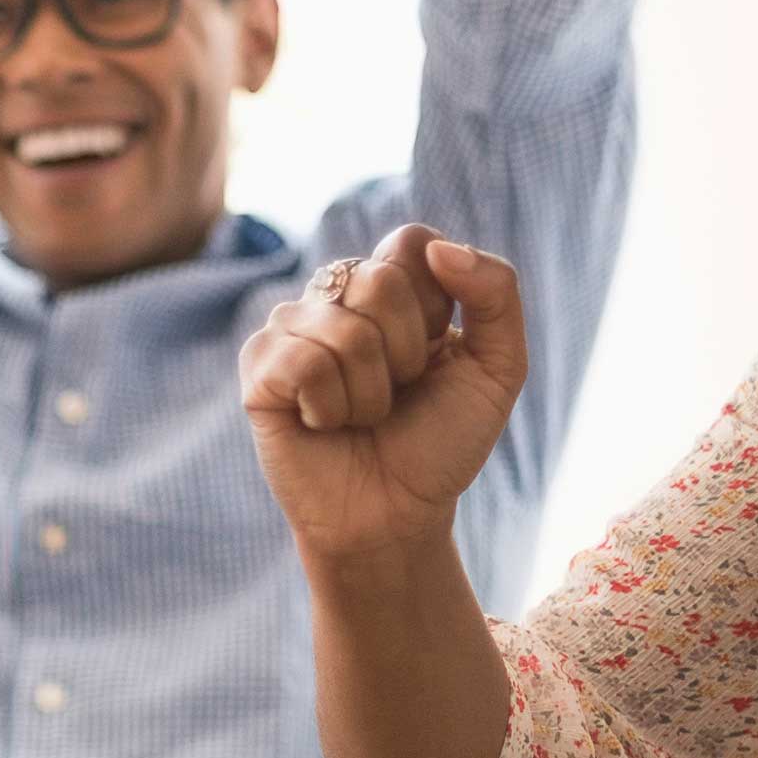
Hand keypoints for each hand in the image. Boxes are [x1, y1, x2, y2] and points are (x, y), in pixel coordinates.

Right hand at [240, 223, 529, 570]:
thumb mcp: (498, 368)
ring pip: (345, 332)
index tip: (435, 353)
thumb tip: (440, 248)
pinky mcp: (259, 369)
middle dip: (407, 354)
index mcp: (391, 285)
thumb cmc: (441, 443)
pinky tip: (323, 424)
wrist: (395, 516)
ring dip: (371, 394)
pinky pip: (305, 365)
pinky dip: (331, 409)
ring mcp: (291, 328)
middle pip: (379, 282)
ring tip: (361, 415)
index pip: (410, 241)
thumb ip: (495, 293)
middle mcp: (334, 296)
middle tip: (398, 392)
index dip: (434, 304)